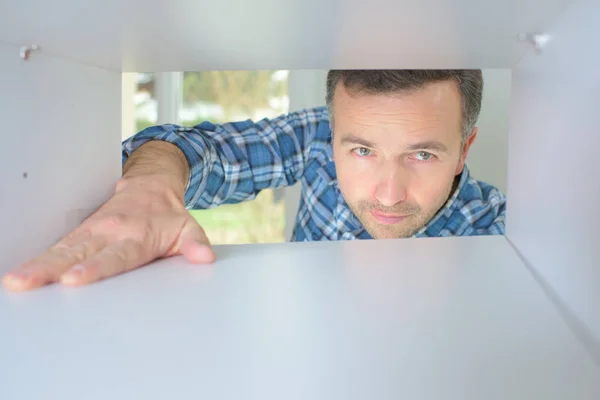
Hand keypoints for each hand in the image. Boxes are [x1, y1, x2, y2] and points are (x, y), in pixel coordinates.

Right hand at [2, 174, 214, 290]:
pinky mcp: (81, 231)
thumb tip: (204, 257)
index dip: (94, 267)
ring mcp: (92, 230)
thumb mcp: (188, 228)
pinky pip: (57, 245)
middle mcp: (110, 232)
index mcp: (137, 235)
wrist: (153, 186)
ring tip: (16, 280)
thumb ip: (195, 244)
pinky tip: (20, 274)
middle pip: (78, 253)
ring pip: (61, 249)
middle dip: (51, 268)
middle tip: (28, 282)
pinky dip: (38, 259)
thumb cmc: (168, 215)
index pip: (114, 256)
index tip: (74, 278)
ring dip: (38, 264)